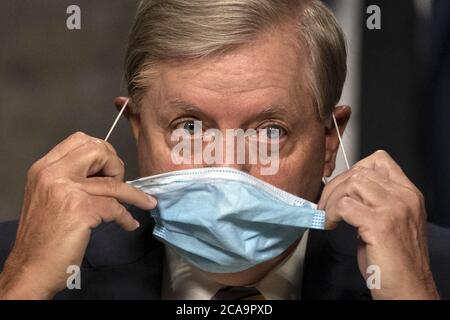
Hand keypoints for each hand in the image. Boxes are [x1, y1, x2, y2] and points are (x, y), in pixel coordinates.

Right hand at [0, 132, 156, 298]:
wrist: (31, 268)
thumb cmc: (43, 236)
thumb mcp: (49, 195)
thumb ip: (70, 178)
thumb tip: (105, 172)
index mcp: (44, 168)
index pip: (80, 140)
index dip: (102, 152)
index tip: (109, 169)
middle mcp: (52, 173)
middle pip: (98, 150)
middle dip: (116, 164)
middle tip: (119, 184)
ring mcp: (66, 190)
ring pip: (113, 182)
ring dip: (134, 194)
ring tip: (145, 202)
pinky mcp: (80, 209)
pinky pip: (116, 207)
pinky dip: (127, 217)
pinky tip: (129, 224)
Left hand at [319, 150, 438, 299]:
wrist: (409, 290)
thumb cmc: (395, 262)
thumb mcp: (389, 223)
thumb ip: (372, 202)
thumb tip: (343, 193)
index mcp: (408, 194)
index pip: (379, 160)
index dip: (353, 169)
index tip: (340, 187)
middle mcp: (404, 197)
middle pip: (360, 171)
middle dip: (335, 186)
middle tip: (325, 205)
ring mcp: (393, 209)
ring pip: (351, 183)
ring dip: (332, 199)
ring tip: (328, 216)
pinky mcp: (380, 224)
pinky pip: (344, 206)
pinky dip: (331, 214)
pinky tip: (329, 225)